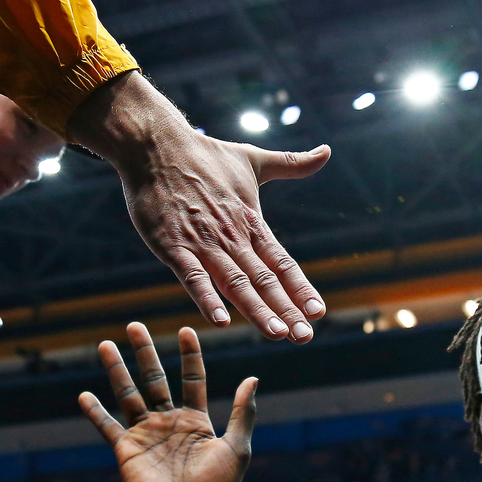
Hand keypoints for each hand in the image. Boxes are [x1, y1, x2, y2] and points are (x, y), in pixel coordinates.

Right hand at [67, 73, 329, 339]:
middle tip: (305, 337)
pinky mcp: (172, 245)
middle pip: (264, 280)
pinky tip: (221, 321)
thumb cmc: (205, 154)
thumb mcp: (253, 159)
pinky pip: (192, 276)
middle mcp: (232, 237)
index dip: (301, 288)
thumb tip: (326, 152)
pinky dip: (206, 298)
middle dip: (286, 310)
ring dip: (256, 310)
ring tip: (277, 334)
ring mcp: (203, 243)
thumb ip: (290, 163)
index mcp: (252, 223)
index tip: (319, 312)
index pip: (282, 263)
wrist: (155, 144)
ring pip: (235, 283)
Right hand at [79, 323, 255, 481]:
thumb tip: (253, 377)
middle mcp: (169, 423)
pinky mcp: (126, 451)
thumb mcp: (237, 448)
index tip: (186, 329)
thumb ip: (242, 413)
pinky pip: (107, 426)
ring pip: (128, 394)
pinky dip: (95, 411)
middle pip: (155, 378)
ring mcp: (146, 435)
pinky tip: (84, 394)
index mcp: (197, 421)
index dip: (190, 355)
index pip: (192, 379)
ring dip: (116, 370)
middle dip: (145, 352)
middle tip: (134, 325)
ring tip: (103, 344)